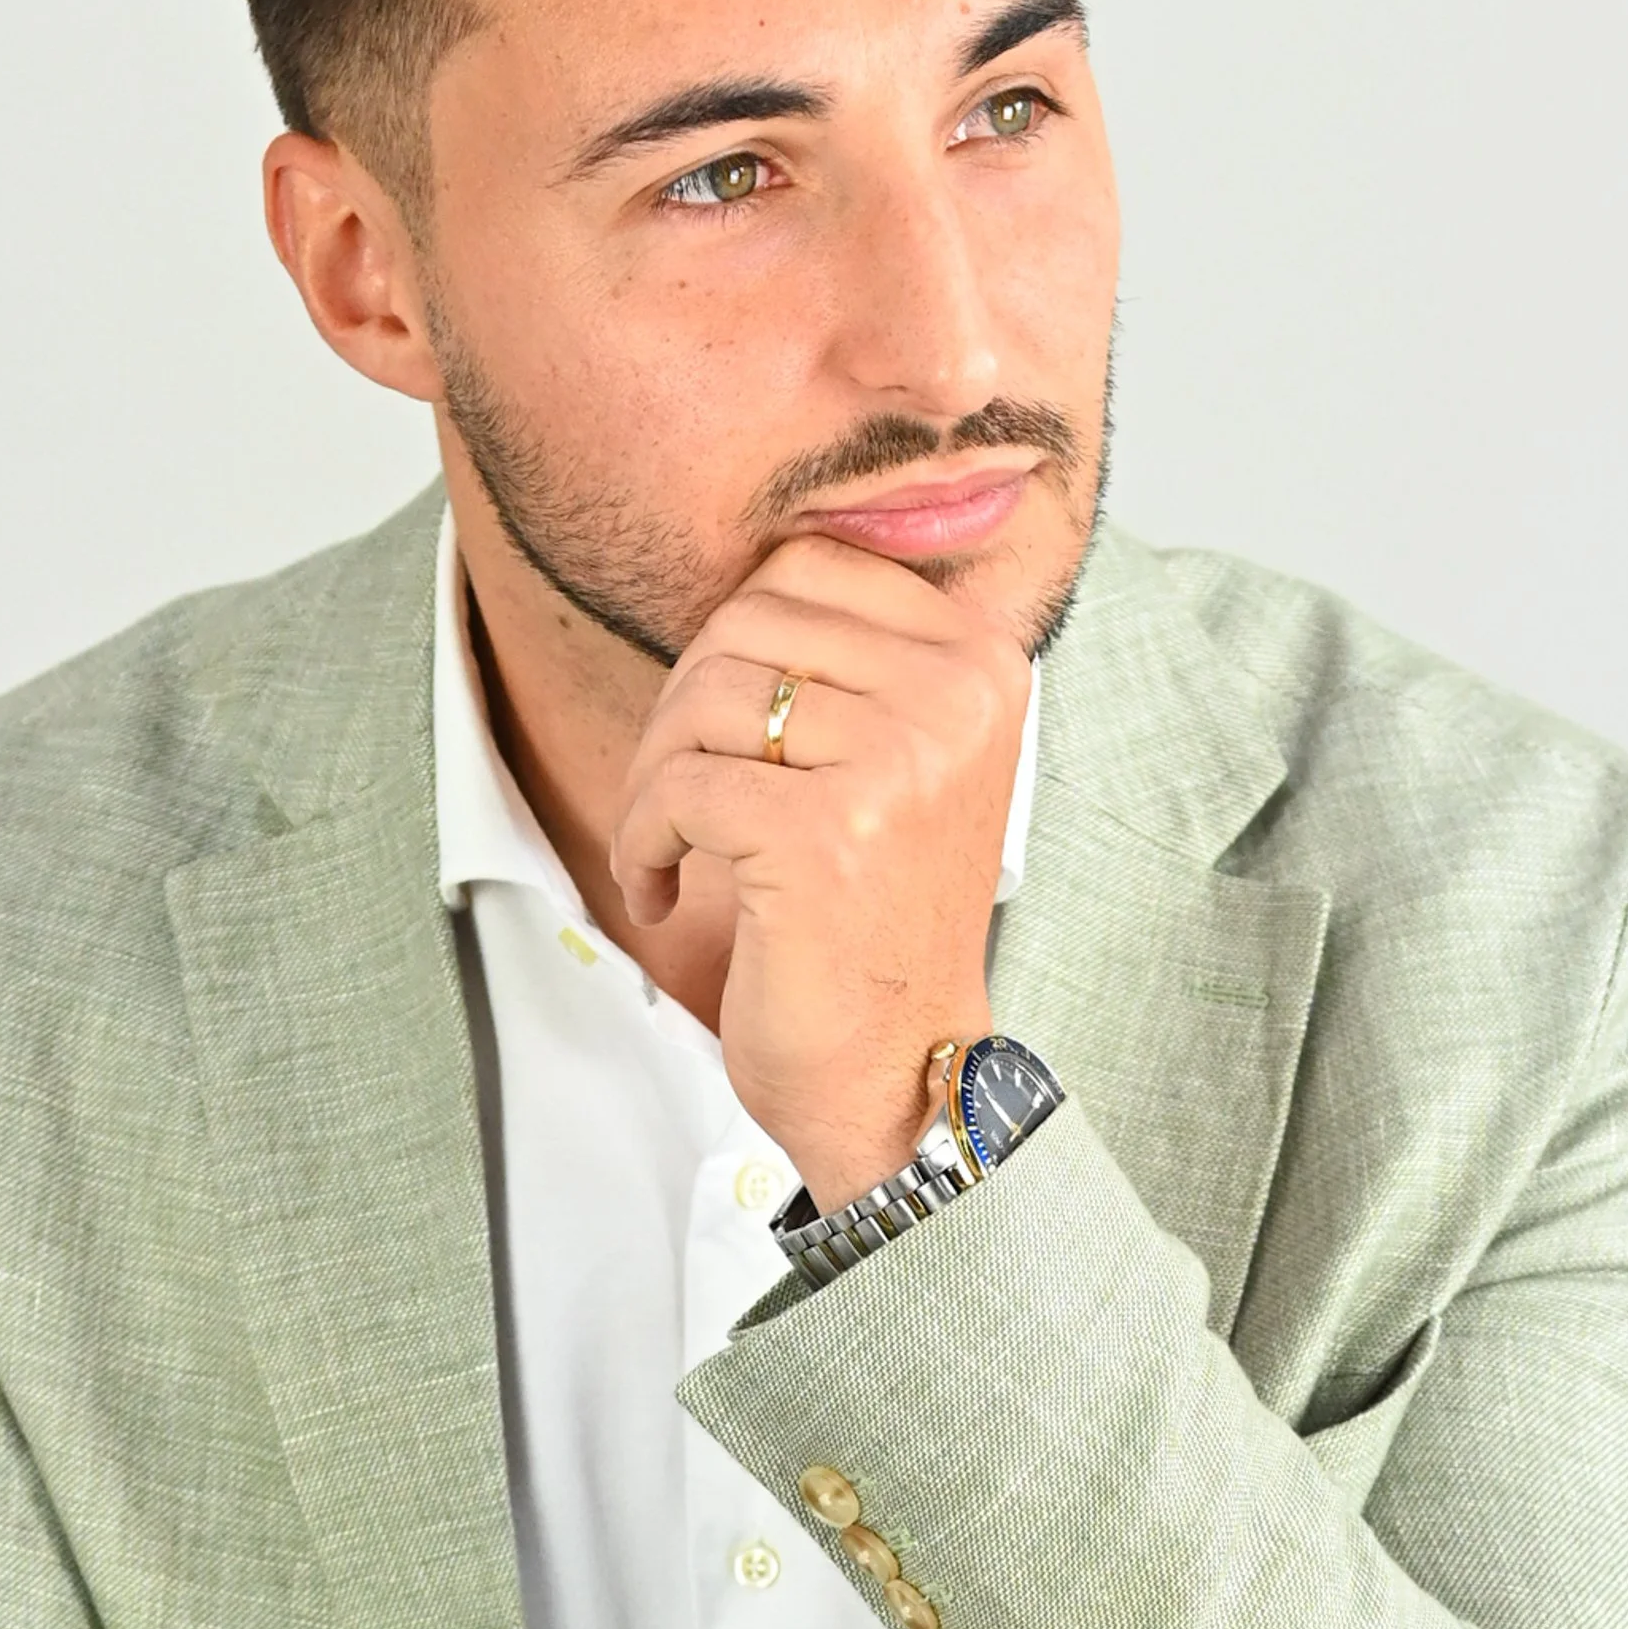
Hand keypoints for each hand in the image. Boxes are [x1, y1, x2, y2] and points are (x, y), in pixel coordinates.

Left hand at [608, 534, 1028, 1209]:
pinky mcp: (824, 833)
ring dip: (654, 785)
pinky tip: (668, 893)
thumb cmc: (878, 915)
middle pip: (740, 628)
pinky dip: (645, 844)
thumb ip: (847, 654)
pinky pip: (677, 788)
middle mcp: (956, 698)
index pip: (804, 569)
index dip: (731, 644)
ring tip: (674, 851)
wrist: (903, 1070)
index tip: (724, 732)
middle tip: (680, 801)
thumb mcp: (899, 757)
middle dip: (679, 715)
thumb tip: (749, 558)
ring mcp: (897, 763)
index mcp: (982, 661)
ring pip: (700, 702)